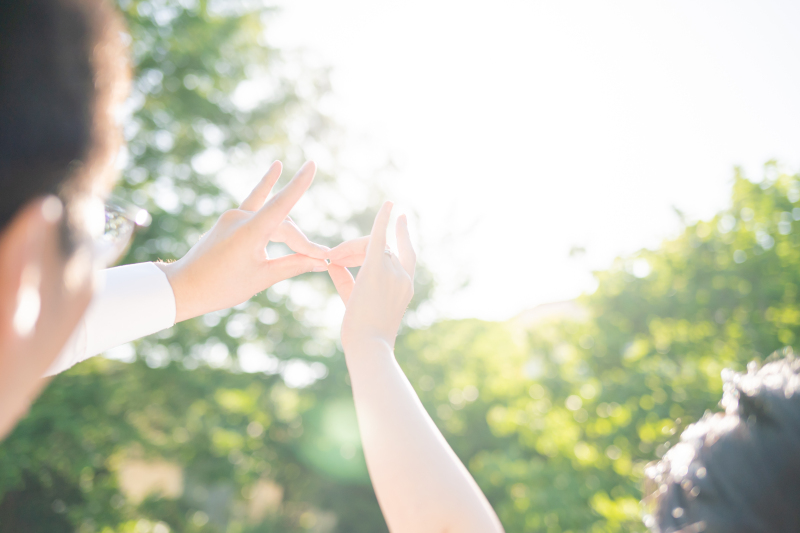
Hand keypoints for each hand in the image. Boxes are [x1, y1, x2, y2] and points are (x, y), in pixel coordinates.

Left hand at [157, 161, 328, 321]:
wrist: (184, 287)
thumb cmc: (222, 286)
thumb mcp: (262, 278)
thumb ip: (294, 265)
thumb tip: (320, 261)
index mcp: (249, 232)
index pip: (281, 203)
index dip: (299, 184)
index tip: (313, 165)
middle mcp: (241, 217)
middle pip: (282, 222)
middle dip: (300, 242)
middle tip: (318, 260)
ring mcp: (234, 216)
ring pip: (271, 217)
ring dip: (288, 232)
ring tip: (305, 246)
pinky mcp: (230, 219)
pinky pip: (254, 202)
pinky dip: (266, 188)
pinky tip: (277, 166)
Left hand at [329, 202, 415, 351]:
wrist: (368, 347)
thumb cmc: (361, 336)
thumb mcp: (354, 304)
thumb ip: (345, 281)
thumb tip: (332, 264)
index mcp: (405, 288)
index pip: (405, 256)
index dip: (404, 238)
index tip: (401, 220)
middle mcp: (404, 278)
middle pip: (383, 249)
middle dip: (356, 249)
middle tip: (334, 255)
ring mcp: (394, 273)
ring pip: (373, 247)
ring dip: (349, 249)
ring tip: (330, 257)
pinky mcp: (377, 270)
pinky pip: (379, 238)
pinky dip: (383, 219)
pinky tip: (388, 205)